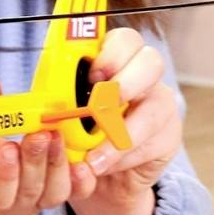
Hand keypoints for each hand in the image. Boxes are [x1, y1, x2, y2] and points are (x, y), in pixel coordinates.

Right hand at [0, 71, 76, 214]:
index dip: (4, 173)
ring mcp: (37, 202)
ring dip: (56, 163)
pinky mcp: (57, 196)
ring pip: (53, 191)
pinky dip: (80, 179)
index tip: (7, 147)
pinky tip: (81, 162)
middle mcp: (13, 205)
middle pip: (28, 190)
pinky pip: (73, 192)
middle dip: (34, 161)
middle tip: (39, 136)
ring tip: (55, 137)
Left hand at [68, 27, 182, 214]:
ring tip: (95, 156)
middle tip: (100, 107)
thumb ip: (59, 103)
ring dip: (123, 132)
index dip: (112, 54)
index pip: (125, 40)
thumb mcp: (62, 114)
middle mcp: (143, 77)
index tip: (93, 75)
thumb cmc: (77, 135)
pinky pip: (155, 141)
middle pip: (151, 62)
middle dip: (127, 82)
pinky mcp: (169, 136)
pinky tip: (105, 165)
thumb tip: (43, 108)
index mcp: (114, 62)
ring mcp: (160, 104)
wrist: (97, 174)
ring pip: (157, 106)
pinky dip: (126, 156)